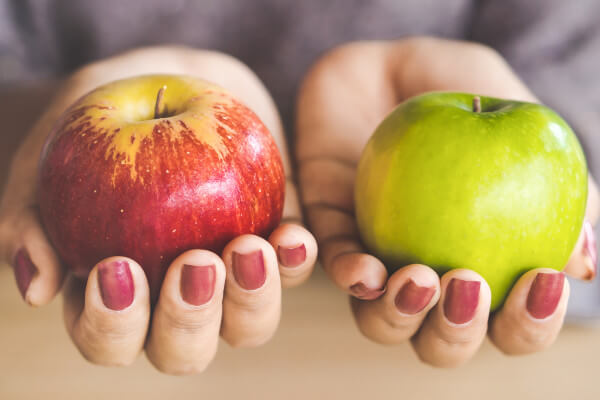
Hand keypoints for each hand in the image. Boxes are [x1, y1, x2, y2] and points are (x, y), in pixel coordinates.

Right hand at [0, 46, 316, 373]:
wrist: (173, 78)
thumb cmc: (105, 116)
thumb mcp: (58, 145)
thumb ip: (31, 211)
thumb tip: (35, 288)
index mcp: (117, 294)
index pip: (108, 339)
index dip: (112, 324)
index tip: (117, 266)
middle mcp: (176, 300)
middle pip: (183, 350)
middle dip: (188, 320)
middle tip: (193, 263)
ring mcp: (232, 280)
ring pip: (247, 325)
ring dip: (251, 299)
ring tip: (247, 247)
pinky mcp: (276, 247)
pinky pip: (295, 270)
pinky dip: (296, 260)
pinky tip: (292, 237)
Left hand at [295, 37, 598, 366]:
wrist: (386, 64)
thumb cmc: (459, 93)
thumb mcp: (519, 123)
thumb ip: (558, 182)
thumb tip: (584, 261)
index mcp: (478, 262)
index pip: (510, 321)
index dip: (530, 322)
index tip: (543, 279)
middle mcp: (426, 273)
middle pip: (441, 341)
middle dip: (458, 334)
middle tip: (471, 285)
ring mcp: (375, 257)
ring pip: (380, 321)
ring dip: (400, 315)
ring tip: (422, 278)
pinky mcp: (328, 230)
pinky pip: (330, 265)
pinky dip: (348, 275)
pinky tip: (366, 273)